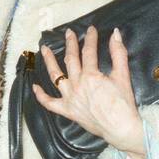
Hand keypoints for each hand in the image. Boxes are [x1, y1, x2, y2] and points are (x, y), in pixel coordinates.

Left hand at [32, 25, 145, 158]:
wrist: (120, 128)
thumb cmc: (123, 103)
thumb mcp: (123, 75)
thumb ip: (118, 53)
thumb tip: (115, 34)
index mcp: (91, 75)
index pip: (88, 51)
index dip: (90, 38)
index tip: (91, 30)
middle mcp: (77, 84)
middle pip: (70, 60)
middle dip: (70, 44)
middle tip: (68, 33)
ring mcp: (69, 98)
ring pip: (55, 76)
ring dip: (49, 62)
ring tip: (44, 49)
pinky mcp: (67, 111)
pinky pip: (49, 103)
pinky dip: (40, 95)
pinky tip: (34, 86)